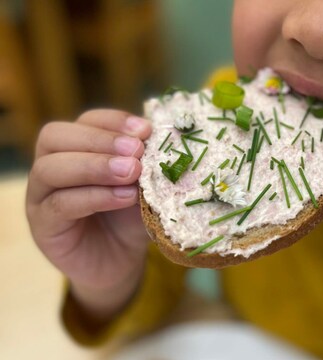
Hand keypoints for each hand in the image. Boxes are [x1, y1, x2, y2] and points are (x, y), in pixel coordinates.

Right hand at [26, 110, 151, 320]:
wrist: (120, 262)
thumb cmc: (130, 217)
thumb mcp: (142, 186)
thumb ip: (144, 164)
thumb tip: (160, 142)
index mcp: (75, 148)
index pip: (86, 121)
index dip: (115, 121)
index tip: (146, 130)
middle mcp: (50, 166)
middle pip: (56, 136)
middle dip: (101, 140)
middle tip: (137, 150)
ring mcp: (40, 196)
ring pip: (51, 168)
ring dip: (96, 166)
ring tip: (132, 172)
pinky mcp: (42, 226)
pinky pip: (60, 204)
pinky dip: (96, 196)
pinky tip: (125, 197)